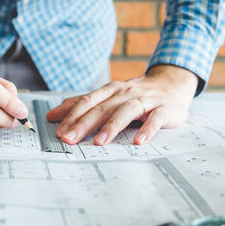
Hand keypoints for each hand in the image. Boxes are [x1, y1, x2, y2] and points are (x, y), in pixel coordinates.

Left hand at [47, 65, 197, 144]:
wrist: (171, 84)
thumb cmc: (135, 94)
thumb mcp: (108, 96)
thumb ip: (83, 105)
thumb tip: (53, 115)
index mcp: (111, 90)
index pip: (88, 101)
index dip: (72, 115)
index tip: (59, 131)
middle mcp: (125, 93)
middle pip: (103, 107)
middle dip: (84, 123)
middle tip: (70, 139)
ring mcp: (145, 99)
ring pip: (126, 111)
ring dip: (111, 126)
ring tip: (99, 141)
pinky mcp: (164, 108)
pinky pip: (155, 118)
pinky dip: (147, 129)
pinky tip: (139, 141)